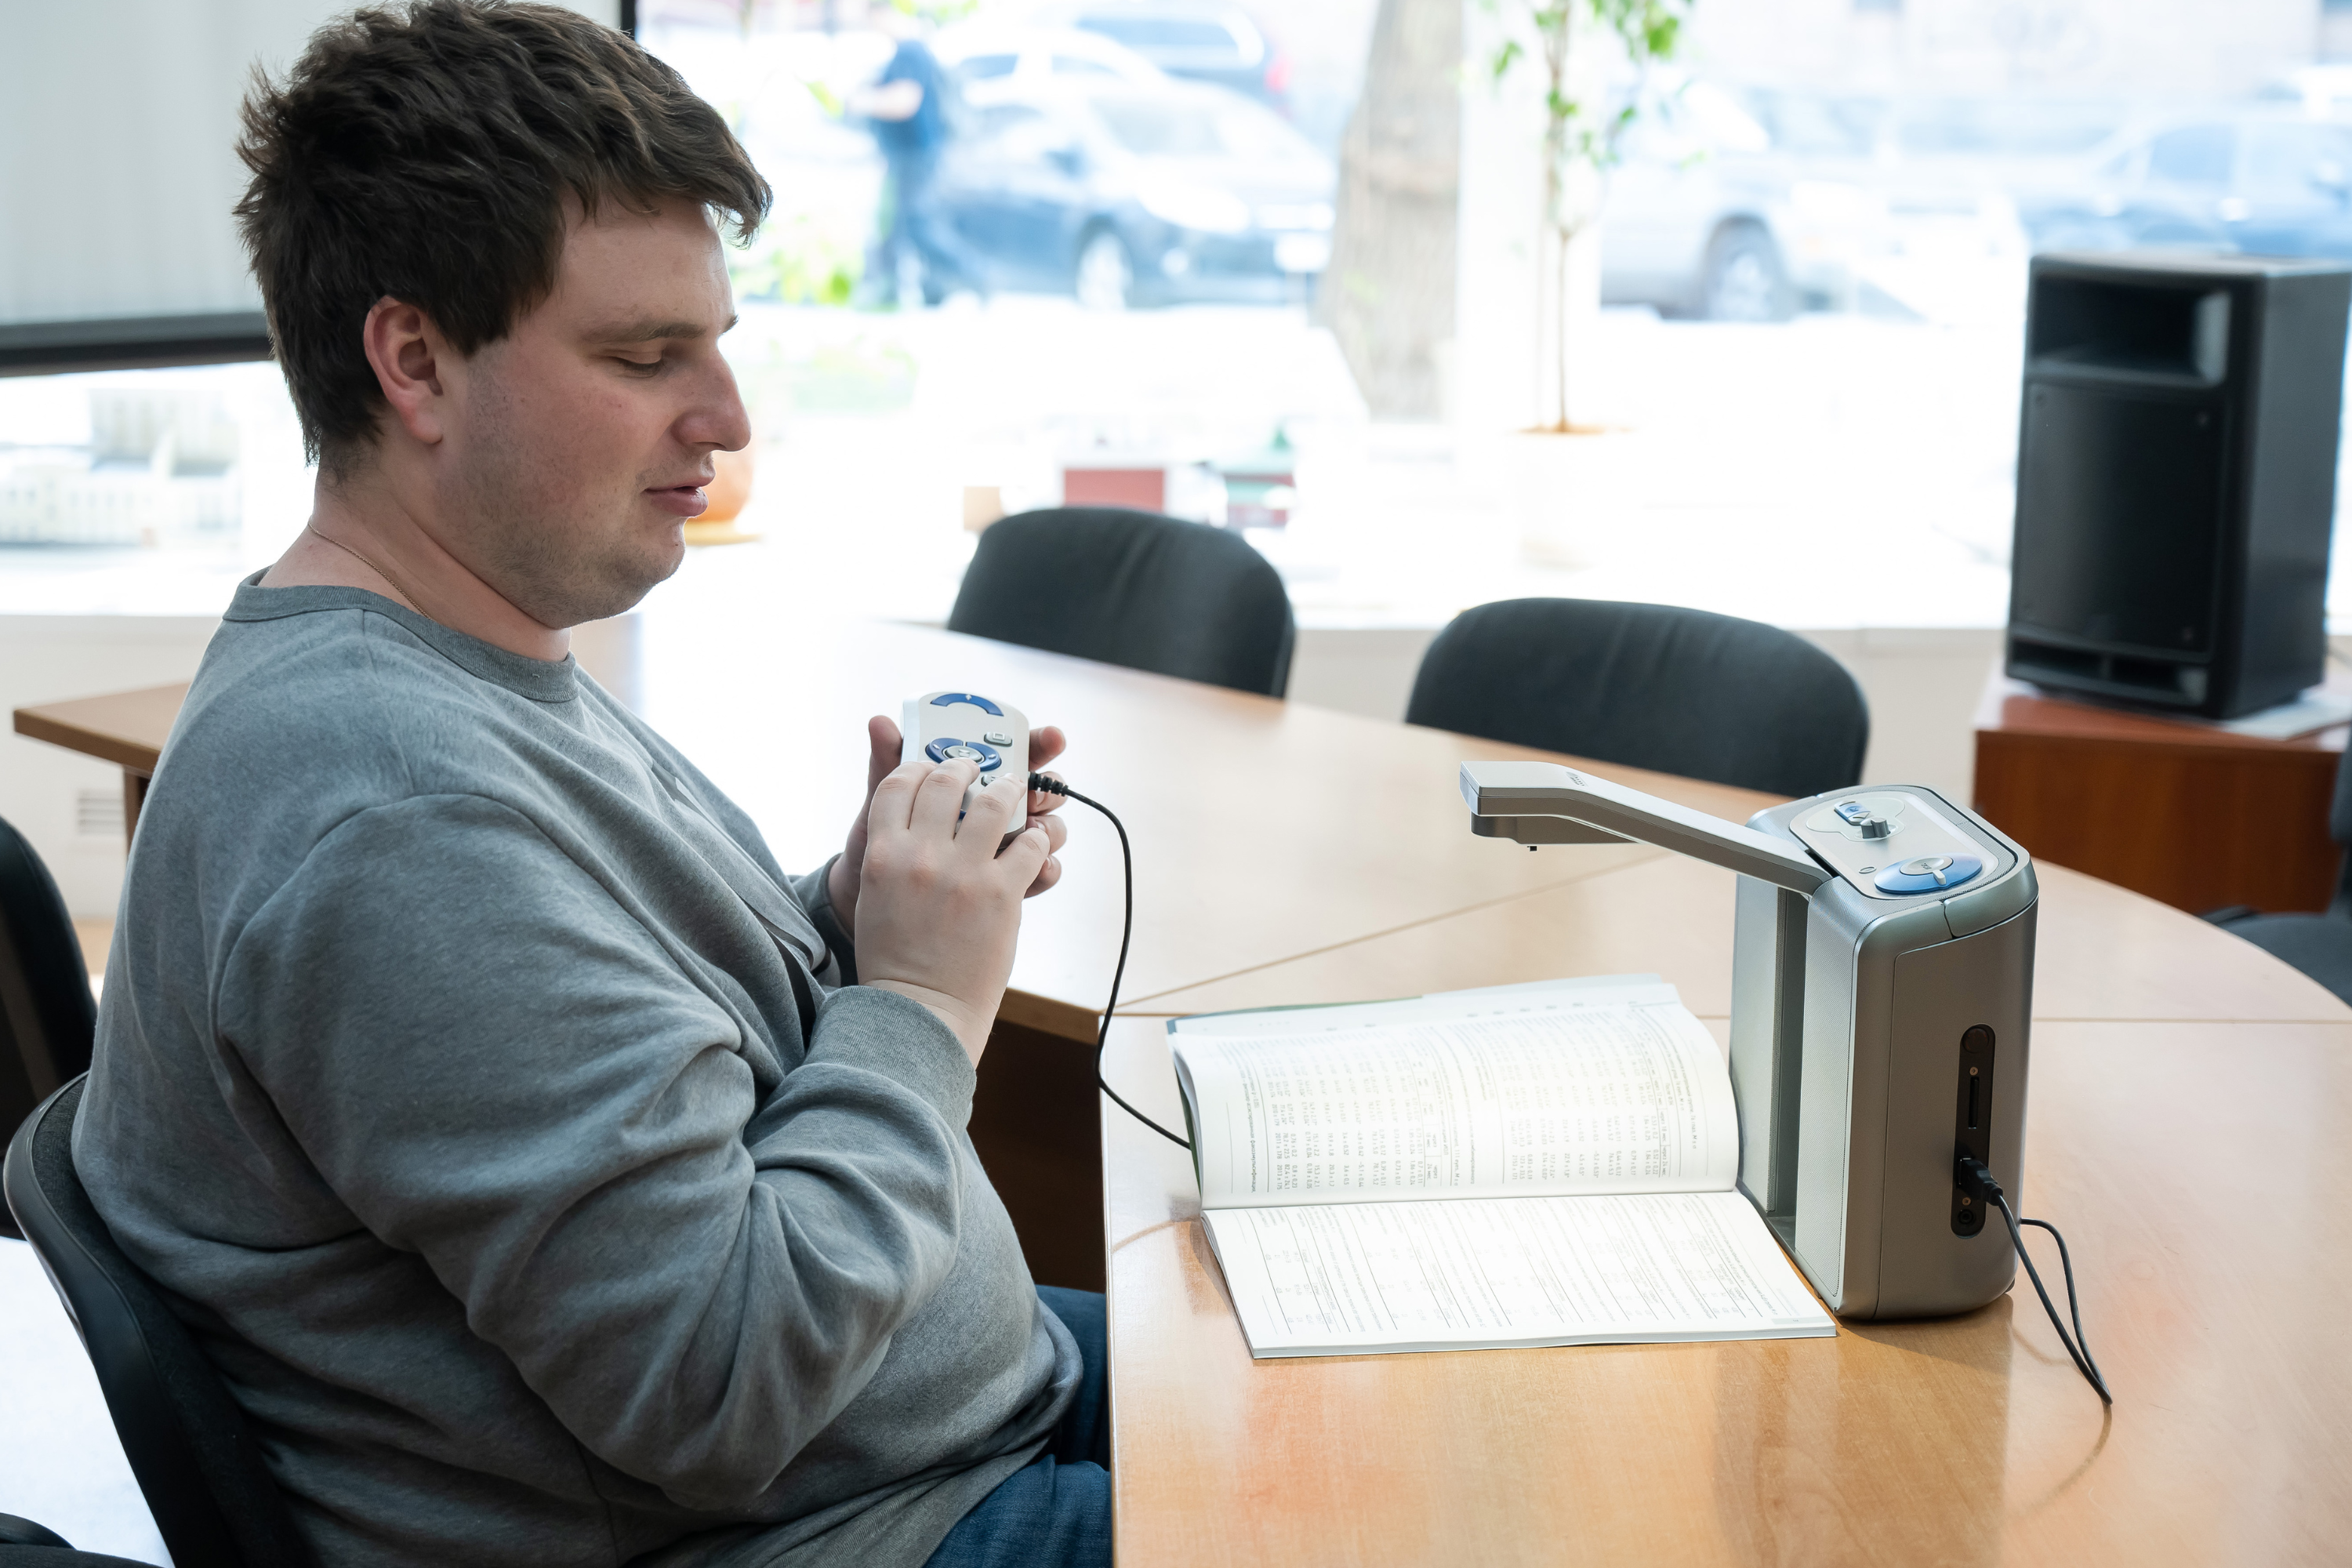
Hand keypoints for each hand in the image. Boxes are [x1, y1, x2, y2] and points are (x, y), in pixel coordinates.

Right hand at [854, 757, 1050, 1061]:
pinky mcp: (1001, 893)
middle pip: (945, 781)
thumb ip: (887, 848)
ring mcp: (964, 872)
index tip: (932, 767)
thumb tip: (902, 811)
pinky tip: (1035, 843)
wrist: (919, 1009)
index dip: (918, 767)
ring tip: (1016, 790)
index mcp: (881, 853)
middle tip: (977, 769)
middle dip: (965, 767)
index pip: (897, 783)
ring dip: (1010, 789)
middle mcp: (921, 855)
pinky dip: (1037, 840)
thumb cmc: (893, 955)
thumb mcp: (874, 894)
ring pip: (995, 802)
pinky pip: (1030, 845)